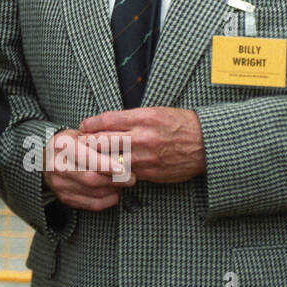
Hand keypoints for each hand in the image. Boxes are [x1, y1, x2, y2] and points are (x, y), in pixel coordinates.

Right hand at [41, 128, 132, 210]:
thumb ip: (98, 142)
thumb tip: (122, 152)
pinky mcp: (65, 198)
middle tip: (131, 178)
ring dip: (113, 189)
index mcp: (62, 146)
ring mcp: (59, 185)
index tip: (124, 168)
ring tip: (122, 182)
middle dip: (115, 180)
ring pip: (94, 193)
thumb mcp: (80, 134)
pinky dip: (108, 200)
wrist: (46, 157)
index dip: (107, 166)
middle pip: (91, 179)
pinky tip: (114, 192)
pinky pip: (92, 205)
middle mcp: (57, 167)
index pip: (86, 159)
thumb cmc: (69, 144)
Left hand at [79, 108, 205, 183]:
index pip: (106, 120)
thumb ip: (130, 118)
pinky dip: (115, 172)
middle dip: (88, 144)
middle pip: (103, 142)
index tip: (83, 127)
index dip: (90, 124)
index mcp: (143, 118)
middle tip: (80, 144)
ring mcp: (146, 157)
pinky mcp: (151, 173)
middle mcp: (143, 137)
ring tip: (91, 159)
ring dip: (98, 161)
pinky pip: (126, 174)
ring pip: (111, 161)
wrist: (206, 144)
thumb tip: (104, 124)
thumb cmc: (179, 124)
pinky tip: (110, 170)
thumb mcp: (155, 112)